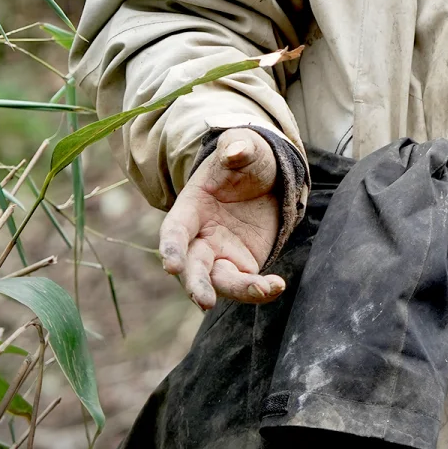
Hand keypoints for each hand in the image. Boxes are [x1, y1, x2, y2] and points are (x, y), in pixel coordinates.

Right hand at [158, 129, 286, 309]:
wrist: (265, 177)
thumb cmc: (247, 159)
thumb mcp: (245, 147)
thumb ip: (238, 148)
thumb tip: (236, 151)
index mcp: (190, 207)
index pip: (175, 231)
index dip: (171, 248)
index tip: (171, 266)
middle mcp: (200, 236)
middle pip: (191, 266)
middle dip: (195, 284)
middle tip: (204, 302)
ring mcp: (219, 253)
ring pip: (218, 281)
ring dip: (236, 290)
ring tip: (263, 290)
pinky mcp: (241, 264)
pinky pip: (246, 283)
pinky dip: (259, 290)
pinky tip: (277, 286)